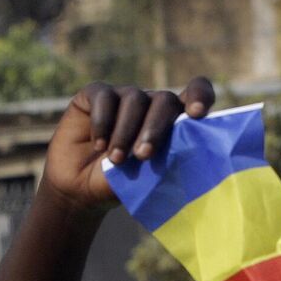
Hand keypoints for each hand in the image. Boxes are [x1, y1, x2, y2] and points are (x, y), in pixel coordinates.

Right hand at [40, 78, 216, 210]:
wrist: (81, 188)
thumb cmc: (123, 183)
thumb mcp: (148, 177)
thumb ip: (168, 162)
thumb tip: (187, 158)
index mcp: (174, 119)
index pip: (197, 91)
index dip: (200, 96)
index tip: (197, 113)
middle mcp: (151, 102)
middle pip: (164, 100)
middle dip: (155, 128)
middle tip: (144, 155)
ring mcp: (123, 95)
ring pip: (134, 99)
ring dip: (126, 132)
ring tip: (116, 161)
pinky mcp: (94, 94)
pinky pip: (103, 97)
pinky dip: (102, 122)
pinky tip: (99, 145)